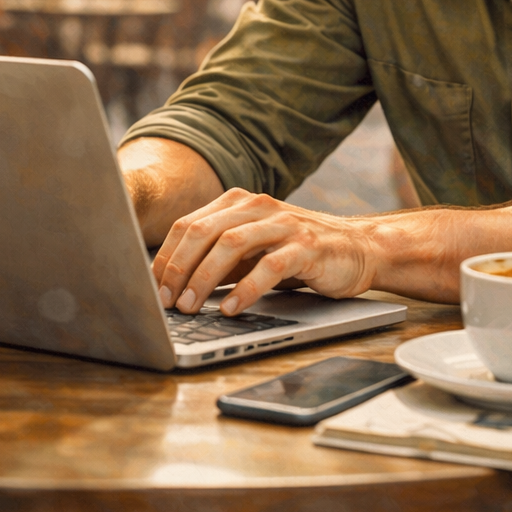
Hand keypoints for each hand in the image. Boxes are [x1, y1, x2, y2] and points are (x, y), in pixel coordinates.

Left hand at [152, 188, 380, 315]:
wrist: (360, 249)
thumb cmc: (299, 253)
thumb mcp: (254, 250)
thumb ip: (221, 258)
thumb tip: (175, 286)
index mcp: (240, 202)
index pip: (188, 224)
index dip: (166, 256)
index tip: (152, 287)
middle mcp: (259, 206)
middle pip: (203, 230)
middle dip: (178, 267)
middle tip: (165, 300)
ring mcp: (283, 224)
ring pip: (231, 243)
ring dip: (204, 277)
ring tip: (190, 306)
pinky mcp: (307, 246)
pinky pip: (269, 267)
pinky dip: (245, 289)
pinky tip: (230, 309)